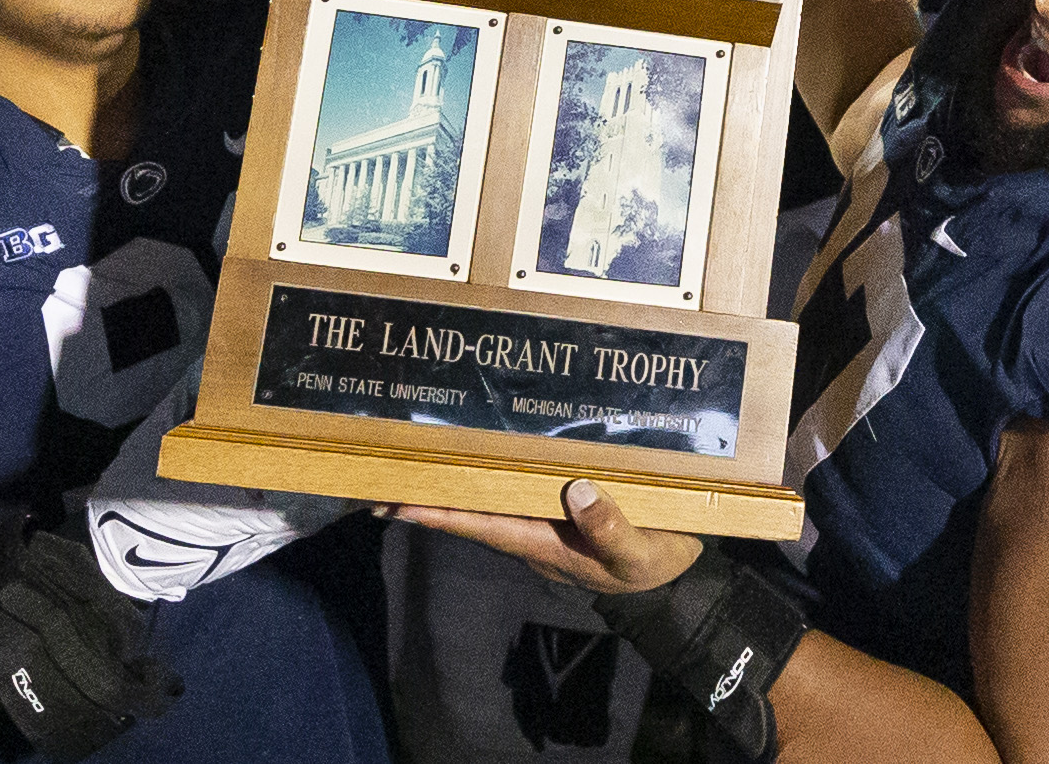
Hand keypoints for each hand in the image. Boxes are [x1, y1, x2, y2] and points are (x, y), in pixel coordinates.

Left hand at [391, 479, 703, 597]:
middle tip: (377, 485)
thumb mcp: (640, 554)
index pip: (482, 527)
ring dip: (451, 491)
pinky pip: (512, 497)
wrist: (671, 586)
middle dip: (428, 502)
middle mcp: (534, 537)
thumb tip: (578, 490)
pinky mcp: (557, 517)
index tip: (395, 506)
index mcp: (546, 546)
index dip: (438, 515)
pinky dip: (487, 481)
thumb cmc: (654, 569)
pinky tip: (474, 462)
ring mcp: (543, 528)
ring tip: (410, 468)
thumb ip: (611, 528)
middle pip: (471, 517)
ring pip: (488, 506)